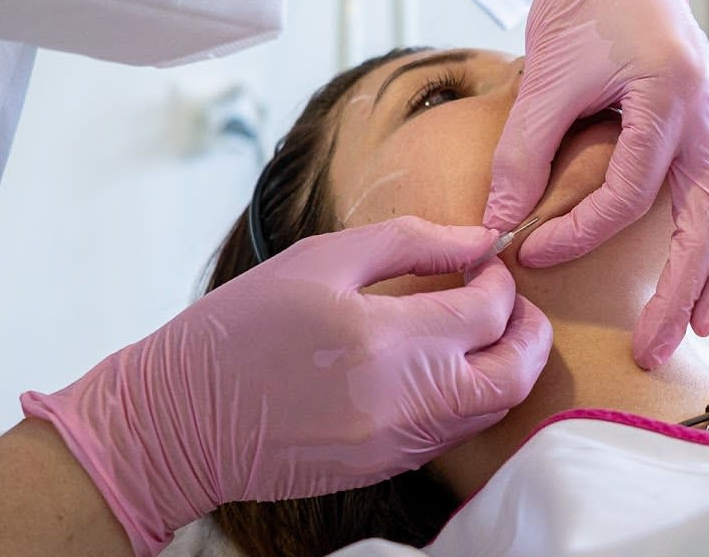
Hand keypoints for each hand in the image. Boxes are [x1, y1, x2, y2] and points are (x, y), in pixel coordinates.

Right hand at [22, 216, 550, 555]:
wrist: (178, 419)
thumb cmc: (239, 327)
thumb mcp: (318, 259)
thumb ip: (408, 242)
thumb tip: (477, 240)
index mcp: (383, 338)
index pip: (488, 311)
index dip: (499, 279)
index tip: (485, 262)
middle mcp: (403, 401)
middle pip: (514, 376)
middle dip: (530, 333)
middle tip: (512, 302)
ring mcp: (396, 444)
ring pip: (490, 411)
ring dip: (502, 366)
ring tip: (480, 329)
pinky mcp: (384, 469)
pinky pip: (451, 433)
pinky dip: (465, 396)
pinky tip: (439, 365)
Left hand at [484, 0, 708, 370]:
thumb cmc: (578, 8)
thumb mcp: (544, 80)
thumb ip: (522, 158)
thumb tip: (495, 232)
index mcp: (667, 94)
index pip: (629, 194)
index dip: (578, 232)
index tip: (529, 253)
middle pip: (706, 219)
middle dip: (682, 289)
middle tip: (652, 347)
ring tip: (708, 323)